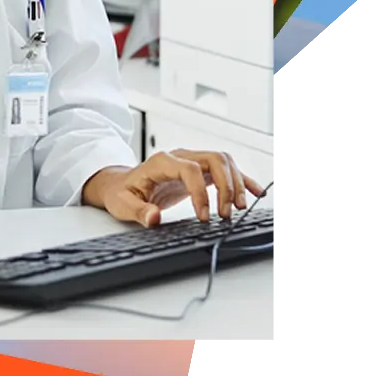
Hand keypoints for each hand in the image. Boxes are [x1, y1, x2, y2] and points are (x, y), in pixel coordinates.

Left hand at [85, 149, 267, 227]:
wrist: (120, 185)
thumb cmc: (121, 193)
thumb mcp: (122, 205)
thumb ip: (138, 212)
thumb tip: (154, 218)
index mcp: (161, 162)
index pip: (190, 168)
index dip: (201, 192)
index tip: (204, 216)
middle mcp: (179, 157)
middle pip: (213, 159)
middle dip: (226, 185)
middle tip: (226, 214)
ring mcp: (191, 161)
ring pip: (223, 161)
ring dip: (236, 182)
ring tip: (240, 208)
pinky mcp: (199, 171)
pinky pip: (225, 169)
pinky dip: (241, 179)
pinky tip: (255, 192)